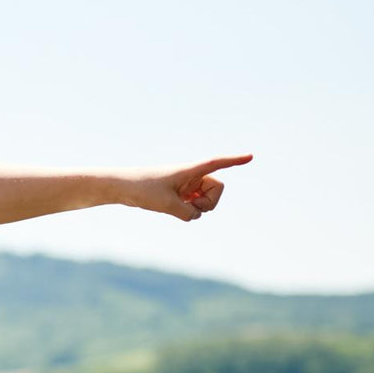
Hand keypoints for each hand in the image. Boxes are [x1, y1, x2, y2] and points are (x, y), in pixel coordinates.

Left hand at [119, 154, 253, 221]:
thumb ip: (187, 213)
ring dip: (197, 208)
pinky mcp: (180, 194)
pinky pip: (195, 206)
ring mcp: (187, 186)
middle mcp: (192, 176)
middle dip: (209, 202)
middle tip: (190, 206)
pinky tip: (173, 208)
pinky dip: (188, 211)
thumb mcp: (167, 205)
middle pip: (217, 189)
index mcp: (190, 170)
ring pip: (206, 201)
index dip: (234, 161)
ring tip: (177, 206)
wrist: (122, 187)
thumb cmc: (143, 189)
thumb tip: (195, 216)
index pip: (217, 163)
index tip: (250, 156)